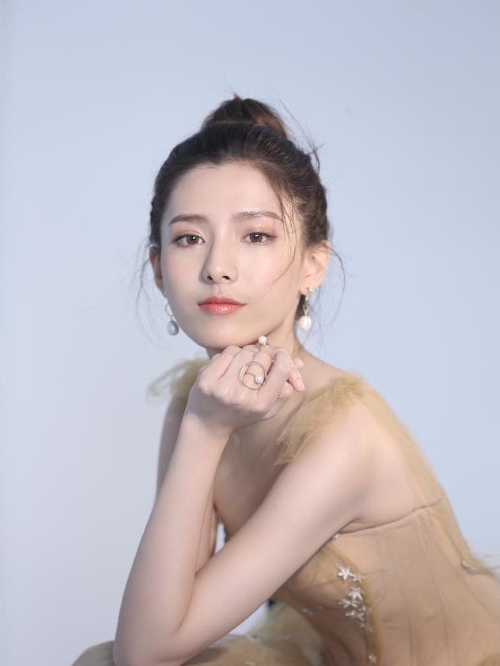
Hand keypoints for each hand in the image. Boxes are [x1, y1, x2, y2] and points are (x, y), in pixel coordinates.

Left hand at [185, 343, 304, 436]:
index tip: (280, 356)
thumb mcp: (267, 407)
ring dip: (247, 354)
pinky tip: (230, 365)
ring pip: (244, 352)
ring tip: (245, 365)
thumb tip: (299, 363)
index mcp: (261, 405)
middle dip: (263, 356)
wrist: (208, 423)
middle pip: (262, 358)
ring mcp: (222, 388)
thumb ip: (285, 388)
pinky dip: (231, 354)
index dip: (283, 357)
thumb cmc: (242, 413)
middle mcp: (242, 397)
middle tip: (260, 362)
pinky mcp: (206, 380)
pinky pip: (227, 353)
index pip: (280, 369)